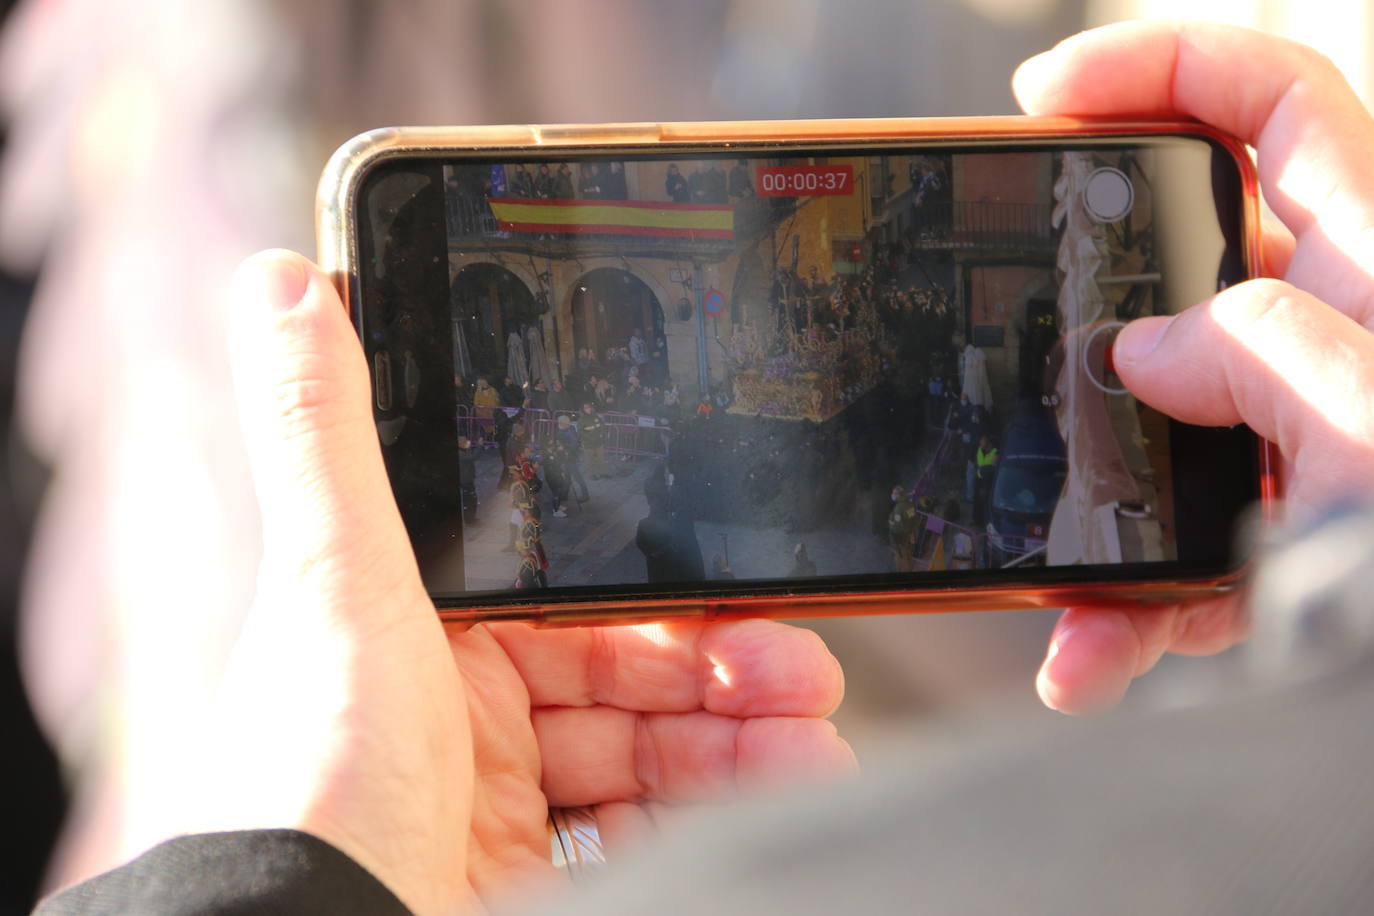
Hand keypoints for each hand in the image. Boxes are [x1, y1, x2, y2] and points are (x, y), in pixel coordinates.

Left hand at [208, 251, 853, 913]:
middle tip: (804, 670)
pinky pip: (646, 822)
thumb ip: (326, 437)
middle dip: (728, 668)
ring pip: (652, 750)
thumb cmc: (317, 784)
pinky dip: (717, 803)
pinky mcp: (529, 865)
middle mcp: (459, 710)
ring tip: (816, 741)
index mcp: (420, 630)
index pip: (572, 593)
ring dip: (744, 740)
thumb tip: (281, 280)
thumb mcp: (335, 589)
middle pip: (628, 672)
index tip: (749, 583)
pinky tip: (775, 787)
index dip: (665, 588)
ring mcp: (498, 795)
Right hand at [1014, 22, 1373, 713]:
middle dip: (1081, 283)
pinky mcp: (1273, 524)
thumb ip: (1263, 359)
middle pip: (1181, 254)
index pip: (1273, 102)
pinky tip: (1085, 655)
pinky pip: (1169, 539)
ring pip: (1152, 417)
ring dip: (1081, 483)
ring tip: (1033, 543)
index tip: (1046, 98)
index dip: (1160, 65)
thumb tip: (1142, 353)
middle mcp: (1326, 338)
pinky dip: (1117, 601)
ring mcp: (1289, 434)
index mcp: (1371, 271)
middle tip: (1006, 307)